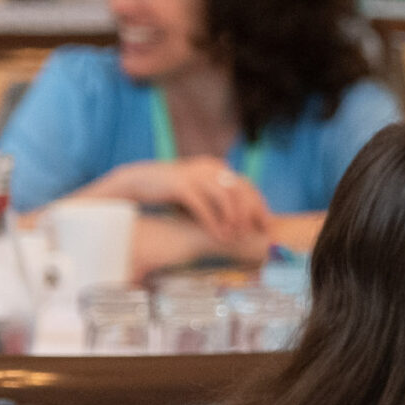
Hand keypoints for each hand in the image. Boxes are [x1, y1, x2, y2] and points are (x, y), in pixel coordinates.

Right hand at [94, 158, 272, 245]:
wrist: (139, 182)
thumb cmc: (172, 192)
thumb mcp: (199, 192)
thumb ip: (218, 198)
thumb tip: (241, 217)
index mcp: (216, 167)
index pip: (246, 184)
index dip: (258, 205)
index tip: (265, 225)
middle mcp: (209, 167)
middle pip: (240, 190)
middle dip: (250, 213)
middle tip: (253, 233)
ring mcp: (194, 175)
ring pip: (224, 196)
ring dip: (233, 219)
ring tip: (235, 237)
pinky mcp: (179, 185)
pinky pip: (203, 205)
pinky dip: (213, 223)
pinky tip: (219, 236)